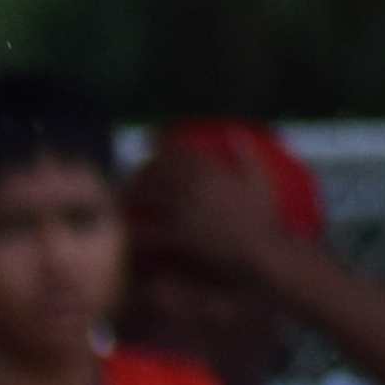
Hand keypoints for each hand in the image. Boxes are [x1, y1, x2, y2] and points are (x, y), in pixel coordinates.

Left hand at [128, 149, 293, 284]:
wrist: (264, 253)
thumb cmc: (266, 220)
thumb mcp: (261, 181)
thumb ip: (247, 154)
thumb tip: (236, 131)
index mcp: (211, 171)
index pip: (178, 150)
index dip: (160, 148)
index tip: (150, 148)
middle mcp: (193, 186)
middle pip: (154, 171)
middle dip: (139, 172)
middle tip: (129, 180)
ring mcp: (183, 211)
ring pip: (143, 196)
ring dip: (128, 197)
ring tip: (118, 204)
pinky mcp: (176, 236)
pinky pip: (144, 231)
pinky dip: (132, 231)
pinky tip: (124, 235)